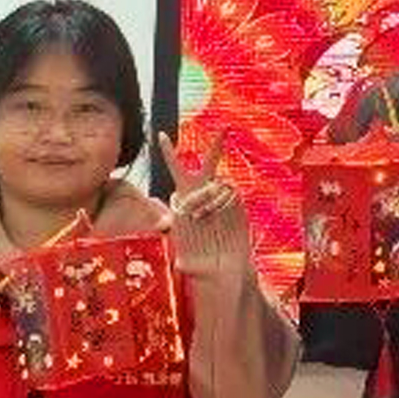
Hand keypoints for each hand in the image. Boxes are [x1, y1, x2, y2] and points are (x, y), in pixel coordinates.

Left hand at [159, 130, 244, 282]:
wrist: (225, 270)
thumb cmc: (202, 264)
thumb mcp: (189, 262)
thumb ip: (184, 261)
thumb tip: (178, 259)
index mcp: (184, 200)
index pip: (176, 171)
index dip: (169, 153)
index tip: (160, 135)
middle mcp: (204, 195)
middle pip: (209, 164)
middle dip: (218, 145)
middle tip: (225, 128)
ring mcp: (222, 200)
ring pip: (216, 183)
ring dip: (205, 195)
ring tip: (199, 215)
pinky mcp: (238, 206)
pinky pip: (230, 192)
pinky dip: (220, 198)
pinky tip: (215, 211)